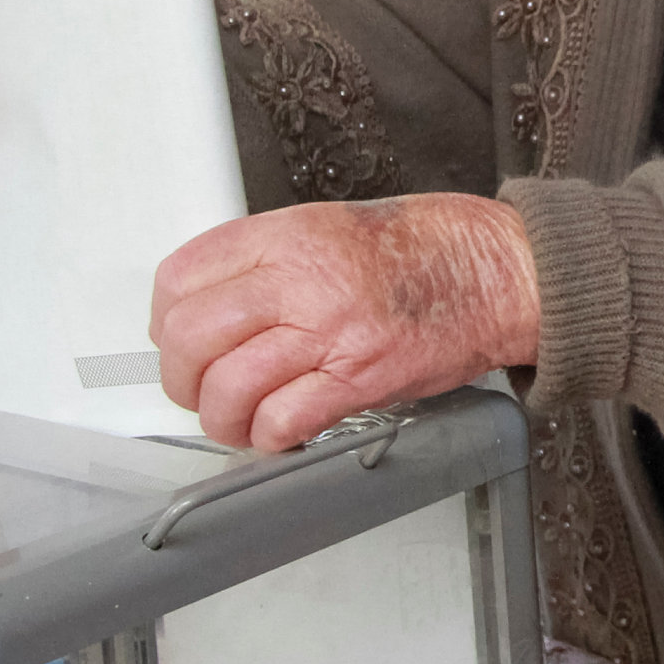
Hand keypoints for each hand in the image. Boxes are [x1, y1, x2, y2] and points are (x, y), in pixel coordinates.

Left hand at [151, 194, 542, 451]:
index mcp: (286, 236)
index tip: (179, 339)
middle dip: (183, 378)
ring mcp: (330, 330)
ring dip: (223, 419)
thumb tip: (211, 307)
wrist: (496, 271)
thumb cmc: (423, 251)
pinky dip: (271, 437)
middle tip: (201, 389)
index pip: (181, 277)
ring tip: (240, 421)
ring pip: (228, 388)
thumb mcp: (328, 225)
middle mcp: (300, 279)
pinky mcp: (361, 378)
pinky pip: (284, 420)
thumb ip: (265, 260)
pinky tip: (282, 431)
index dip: (167, 321)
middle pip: (191, 337)